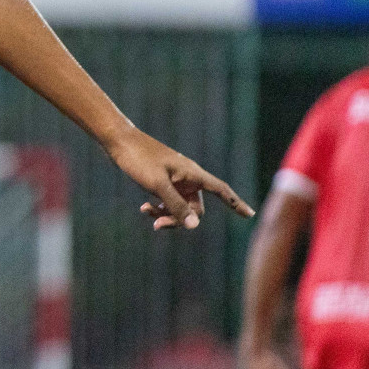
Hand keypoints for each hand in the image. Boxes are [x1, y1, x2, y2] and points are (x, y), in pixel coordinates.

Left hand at [106, 126, 254, 228]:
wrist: (118, 141)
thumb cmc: (139, 159)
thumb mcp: (158, 185)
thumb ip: (176, 205)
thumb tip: (195, 226)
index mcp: (193, 173)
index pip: (221, 190)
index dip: (235, 203)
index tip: (250, 215)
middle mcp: (187, 177)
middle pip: (196, 208)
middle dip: (180, 219)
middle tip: (158, 224)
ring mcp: (175, 180)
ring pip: (180, 208)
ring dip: (167, 215)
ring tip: (147, 213)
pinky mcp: (162, 181)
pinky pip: (168, 202)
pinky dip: (159, 208)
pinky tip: (144, 208)